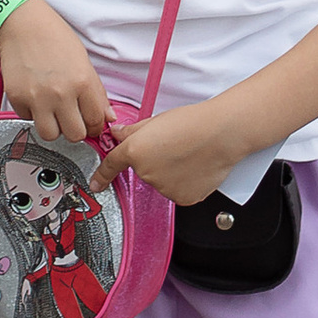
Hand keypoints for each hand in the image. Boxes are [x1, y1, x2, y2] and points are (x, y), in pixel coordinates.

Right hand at [0, 0, 117, 150]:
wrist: (22, 22)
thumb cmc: (54, 36)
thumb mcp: (83, 61)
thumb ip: (96, 92)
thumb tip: (107, 117)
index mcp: (82, 82)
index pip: (96, 121)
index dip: (94, 126)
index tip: (89, 123)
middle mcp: (61, 93)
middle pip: (74, 135)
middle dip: (75, 129)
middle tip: (70, 118)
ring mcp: (37, 97)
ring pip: (50, 135)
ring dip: (53, 126)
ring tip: (51, 111)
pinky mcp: (17, 98)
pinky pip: (28, 119)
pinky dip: (32, 112)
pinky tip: (34, 96)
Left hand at [98, 106, 230, 205]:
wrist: (220, 134)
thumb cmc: (192, 123)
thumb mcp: (154, 120)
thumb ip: (131, 131)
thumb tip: (118, 134)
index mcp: (135, 152)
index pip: (112, 165)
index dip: (102, 176)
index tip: (96, 184)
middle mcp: (147, 173)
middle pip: (144, 171)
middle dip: (154, 161)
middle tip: (173, 147)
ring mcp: (165, 188)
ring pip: (162, 182)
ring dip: (170, 173)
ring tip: (187, 155)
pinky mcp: (183, 198)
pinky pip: (178, 191)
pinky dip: (184, 183)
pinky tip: (194, 168)